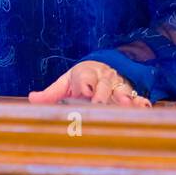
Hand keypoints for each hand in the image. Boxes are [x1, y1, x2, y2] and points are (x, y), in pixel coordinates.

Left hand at [28, 61, 151, 106]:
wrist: (104, 67)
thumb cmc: (81, 79)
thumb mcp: (65, 83)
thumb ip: (51, 94)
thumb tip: (31, 99)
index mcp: (86, 73)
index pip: (84, 77)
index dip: (84, 84)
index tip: (84, 91)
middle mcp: (103, 78)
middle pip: (103, 85)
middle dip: (102, 94)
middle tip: (100, 104)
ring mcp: (118, 85)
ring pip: (121, 90)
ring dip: (123, 97)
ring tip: (124, 104)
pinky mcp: (130, 93)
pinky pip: (137, 97)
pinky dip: (141, 102)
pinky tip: (144, 107)